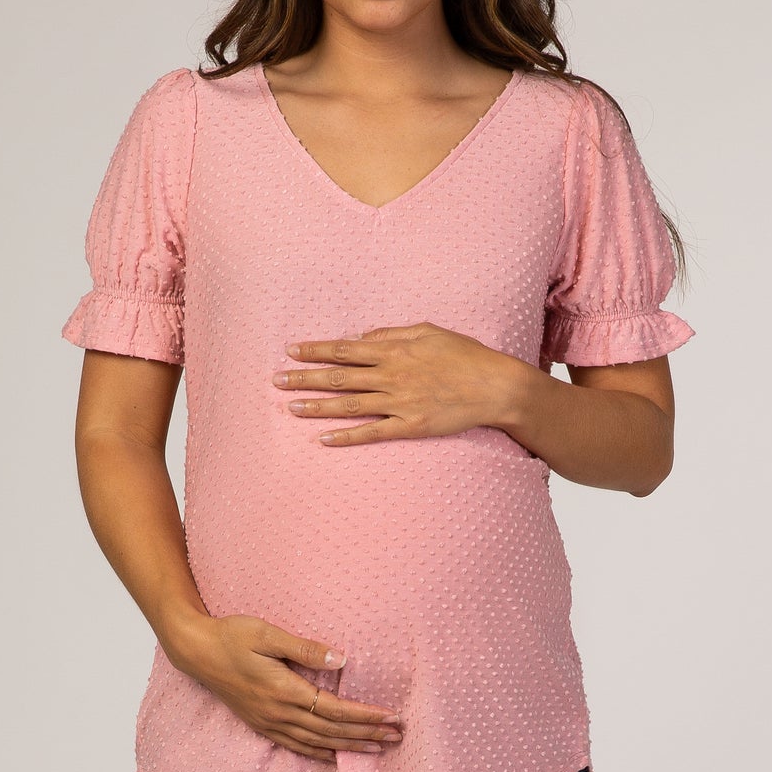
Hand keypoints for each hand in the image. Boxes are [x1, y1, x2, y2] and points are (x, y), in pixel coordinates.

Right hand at [169, 614, 401, 762]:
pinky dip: (320, 753)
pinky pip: (297, 746)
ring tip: (378, 750)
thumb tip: (341, 659)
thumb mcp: (267, 633)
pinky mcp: (262, 725)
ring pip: (318, 743)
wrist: (196, 652)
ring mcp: (269, 723)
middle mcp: (279, 713)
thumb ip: (305, 648)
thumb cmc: (231, 636)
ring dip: (349, 747)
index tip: (392, 717)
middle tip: (397, 737)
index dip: (366, 716)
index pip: (335, 710)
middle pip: (332, 731)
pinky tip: (335, 755)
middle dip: (367, 735)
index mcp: (284, 691)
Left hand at [272, 322, 528, 445]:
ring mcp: (399, 403)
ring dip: (317, 406)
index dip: (316, 350)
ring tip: (290, 408)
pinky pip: (372, 433)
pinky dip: (346, 437)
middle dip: (305, 378)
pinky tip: (323, 440)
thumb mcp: (427, 331)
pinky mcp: (409, 426)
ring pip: (349, 404)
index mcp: (394, 350)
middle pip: (339, 376)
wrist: (494, 386)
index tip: (291, 350)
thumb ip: (391, 335)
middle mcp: (391, 376)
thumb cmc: (464, 355)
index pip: (345, 349)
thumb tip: (359, 339)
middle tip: (276, 380)